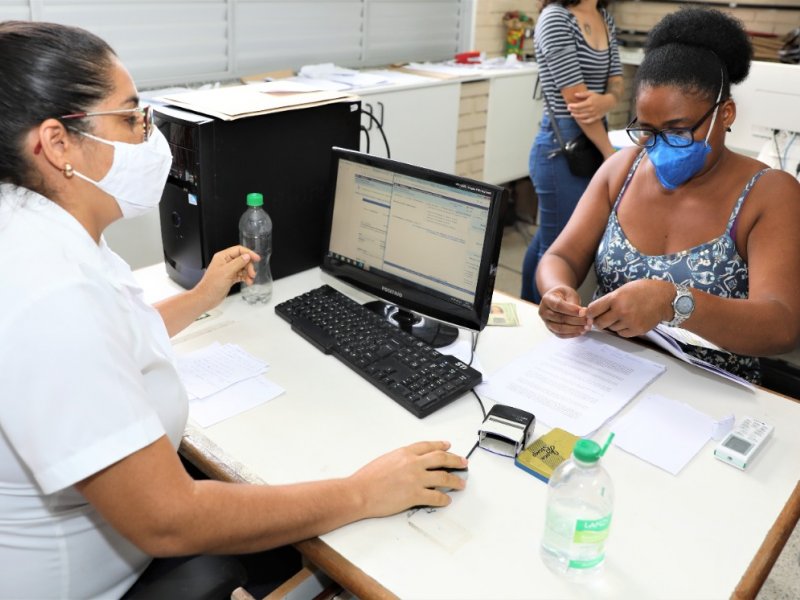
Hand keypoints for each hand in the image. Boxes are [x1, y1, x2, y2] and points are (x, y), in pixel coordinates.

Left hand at [194, 245, 259, 309]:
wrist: (206, 298)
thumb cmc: (212, 285)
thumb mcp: (227, 272)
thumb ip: (238, 263)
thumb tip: (247, 256)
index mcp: (222, 257)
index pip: (238, 250)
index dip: (249, 253)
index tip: (257, 259)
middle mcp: (225, 262)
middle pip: (242, 259)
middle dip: (249, 266)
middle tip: (252, 273)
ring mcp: (228, 270)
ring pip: (243, 267)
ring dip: (248, 273)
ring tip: (250, 279)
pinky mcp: (230, 278)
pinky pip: (241, 275)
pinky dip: (246, 278)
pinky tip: (248, 282)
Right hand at [349, 441, 467, 516]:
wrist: (360, 492)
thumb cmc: (367, 478)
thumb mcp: (385, 459)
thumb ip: (400, 460)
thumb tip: (409, 464)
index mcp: (405, 453)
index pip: (428, 446)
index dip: (440, 445)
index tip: (448, 446)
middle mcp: (413, 463)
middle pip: (441, 458)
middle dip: (455, 460)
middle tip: (463, 462)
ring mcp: (416, 479)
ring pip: (444, 477)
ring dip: (455, 481)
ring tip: (461, 483)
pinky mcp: (415, 495)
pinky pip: (436, 497)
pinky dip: (444, 499)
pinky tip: (447, 500)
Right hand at [538, 285, 590, 337]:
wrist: (557, 298)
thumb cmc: (563, 295)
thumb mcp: (569, 293)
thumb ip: (574, 303)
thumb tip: (582, 314)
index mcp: (547, 299)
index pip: (558, 306)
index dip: (571, 310)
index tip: (583, 312)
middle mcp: (544, 311)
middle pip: (560, 318)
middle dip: (576, 321)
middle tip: (589, 320)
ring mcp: (546, 322)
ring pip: (560, 328)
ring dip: (575, 329)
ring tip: (586, 327)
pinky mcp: (551, 329)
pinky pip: (560, 335)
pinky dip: (571, 334)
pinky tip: (581, 331)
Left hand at [567, 91, 612, 123]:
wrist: (608, 103)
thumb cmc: (598, 97)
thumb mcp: (591, 93)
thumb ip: (583, 94)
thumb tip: (575, 94)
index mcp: (589, 102)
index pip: (578, 106)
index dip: (572, 106)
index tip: (568, 106)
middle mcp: (591, 109)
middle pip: (579, 111)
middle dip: (573, 110)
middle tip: (568, 109)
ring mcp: (593, 114)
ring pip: (582, 117)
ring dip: (576, 116)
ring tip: (572, 114)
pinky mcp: (596, 118)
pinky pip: (588, 121)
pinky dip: (582, 121)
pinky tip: (579, 119)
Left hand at [585, 279, 673, 337]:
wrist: (664, 298)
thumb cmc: (643, 290)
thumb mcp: (623, 289)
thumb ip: (609, 300)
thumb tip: (594, 311)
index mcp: (615, 299)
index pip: (592, 310)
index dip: (589, 313)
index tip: (589, 314)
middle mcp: (621, 311)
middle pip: (600, 323)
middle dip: (598, 321)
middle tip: (602, 318)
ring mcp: (629, 322)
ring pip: (611, 329)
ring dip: (612, 324)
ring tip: (621, 316)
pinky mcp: (637, 330)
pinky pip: (622, 334)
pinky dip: (622, 329)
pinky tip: (628, 321)